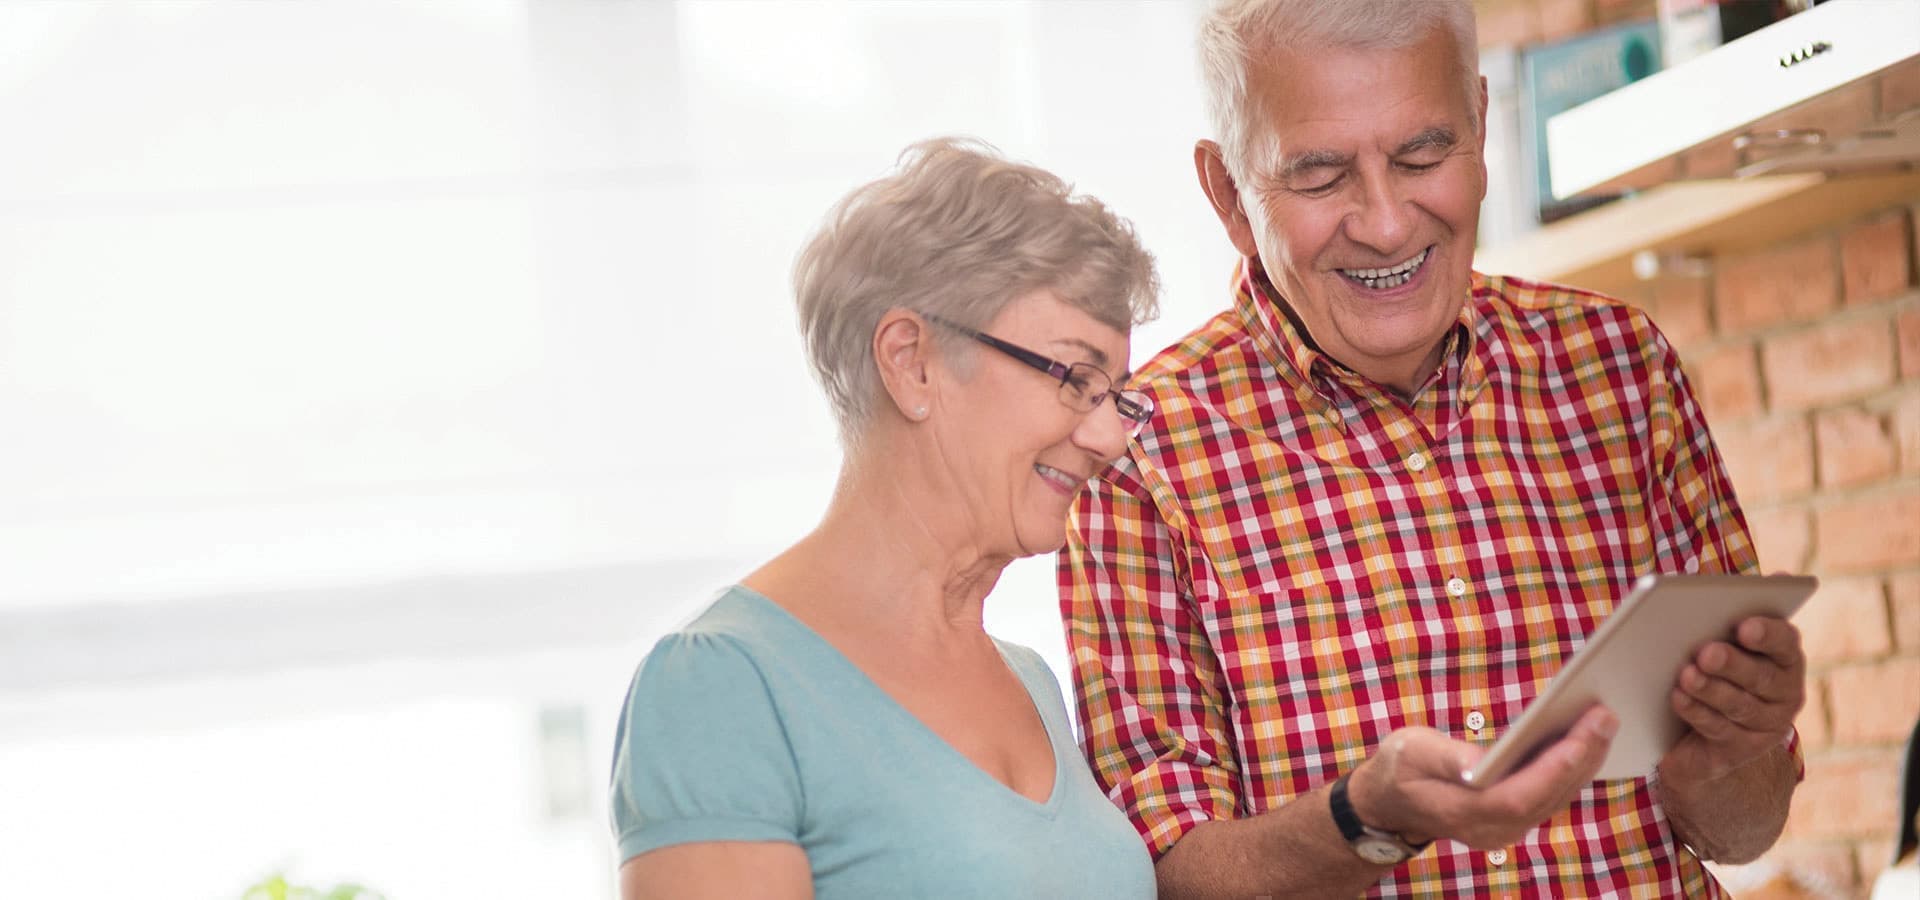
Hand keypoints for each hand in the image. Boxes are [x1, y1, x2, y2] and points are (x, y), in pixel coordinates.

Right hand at [1348, 705, 1616, 849]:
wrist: (1390, 804)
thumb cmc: (1398, 769)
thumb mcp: (1410, 752)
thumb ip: (1443, 758)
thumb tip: (1477, 763)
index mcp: (1463, 811)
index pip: (1519, 795)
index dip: (1553, 768)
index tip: (1580, 736)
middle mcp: (1493, 829)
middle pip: (1548, 796)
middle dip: (1581, 755)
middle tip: (1605, 715)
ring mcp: (1506, 829)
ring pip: (1557, 797)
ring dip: (1585, 760)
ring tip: (1604, 721)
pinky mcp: (1515, 819)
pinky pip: (1552, 795)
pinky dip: (1573, 767)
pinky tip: (1587, 740)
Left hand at [1658, 615, 1805, 784]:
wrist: (1712, 730)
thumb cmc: (1716, 671)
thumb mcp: (1723, 649)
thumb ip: (1718, 632)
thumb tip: (1692, 615)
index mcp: (1785, 658)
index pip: (1785, 642)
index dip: (1767, 634)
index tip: (1745, 627)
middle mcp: (1785, 692)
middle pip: (1761, 677)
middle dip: (1732, 664)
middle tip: (1707, 653)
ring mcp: (1768, 724)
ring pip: (1740, 706)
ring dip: (1711, 690)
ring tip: (1687, 676)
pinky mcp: (1743, 748)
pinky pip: (1720, 729)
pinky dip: (1697, 712)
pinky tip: (1679, 698)